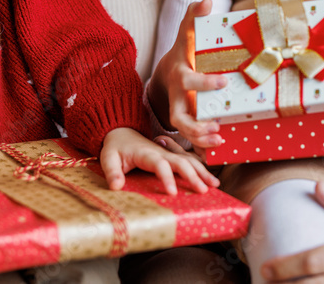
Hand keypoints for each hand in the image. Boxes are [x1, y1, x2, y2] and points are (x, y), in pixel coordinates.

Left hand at [99, 128, 219, 194]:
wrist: (122, 131)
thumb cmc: (115, 146)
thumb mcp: (108, 157)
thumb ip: (112, 172)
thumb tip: (116, 187)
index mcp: (147, 153)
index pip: (160, 165)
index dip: (167, 178)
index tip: (172, 193)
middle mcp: (162, 152)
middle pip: (181, 162)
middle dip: (193, 176)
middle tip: (204, 191)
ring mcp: (169, 152)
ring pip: (189, 160)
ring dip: (202, 171)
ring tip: (215, 185)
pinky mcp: (172, 155)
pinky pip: (189, 160)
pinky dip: (201, 168)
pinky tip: (210, 179)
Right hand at [148, 0, 227, 148]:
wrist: (168, 72)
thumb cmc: (183, 50)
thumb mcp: (186, 33)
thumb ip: (193, 16)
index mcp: (180, 74)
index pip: (189, 80)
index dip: (204, 82)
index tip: (224, 81)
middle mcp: (177, 96)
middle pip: (179, 116)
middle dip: (196, 125)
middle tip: (217, 125)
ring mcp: (180, 110)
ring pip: (183, 131)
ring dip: (200, 138)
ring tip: (219, 139)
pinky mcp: (186, 120)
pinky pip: (191, 137)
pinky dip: (202, 145)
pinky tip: (218, 147)